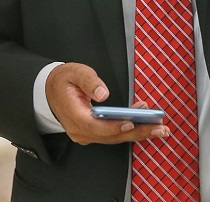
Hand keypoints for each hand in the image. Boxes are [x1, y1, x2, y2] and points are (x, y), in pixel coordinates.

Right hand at [45, 62, 169, 145]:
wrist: (50, 92)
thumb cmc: (63, 81)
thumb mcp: (74, 73)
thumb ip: (89, 82)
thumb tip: (103, 94)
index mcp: (74, 116)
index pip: (96, 127)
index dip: (115, 126)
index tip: (132, 121)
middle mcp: (81, 131)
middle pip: (111, 136)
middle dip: (137, 132)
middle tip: (159, 128)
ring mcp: (87, 134)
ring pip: (115, 137)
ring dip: (138, 132)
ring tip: (159, 127)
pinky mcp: (94, 133)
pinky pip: (113, 134)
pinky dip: (130, 129)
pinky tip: (145, 121)